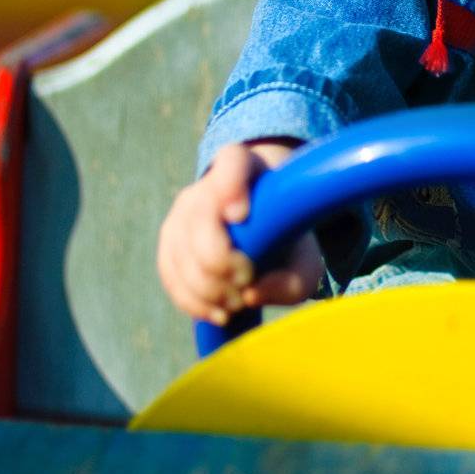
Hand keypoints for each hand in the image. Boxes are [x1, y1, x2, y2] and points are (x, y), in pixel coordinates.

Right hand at [157, 140, 323, 325]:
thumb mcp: (304, 261)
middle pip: (200, 220)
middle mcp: (207, 184)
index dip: (230, 186)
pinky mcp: (169, 240)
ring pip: (181, 253)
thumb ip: (291, 280)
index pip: (232, 162)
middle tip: (247, 281)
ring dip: (209, 289)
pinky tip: (219, 311)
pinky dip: (193, 301)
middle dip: (221, 263)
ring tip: (237, 302)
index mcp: (246, 168)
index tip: (241, 215)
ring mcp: (182, 211)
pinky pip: (170, 274)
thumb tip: (251, 294)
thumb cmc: (286, 239)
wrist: (264, 229)